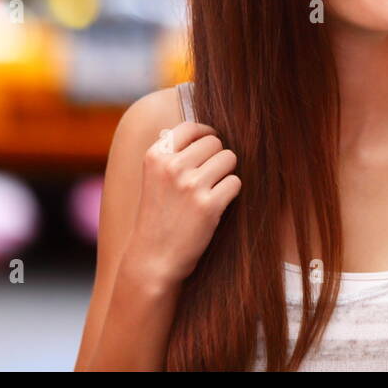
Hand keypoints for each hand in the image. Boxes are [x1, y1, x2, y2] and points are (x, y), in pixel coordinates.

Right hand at [123, 120, 241, 286]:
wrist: (152, 260)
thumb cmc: (157, 217)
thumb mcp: (153, 178)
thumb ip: (173, 153)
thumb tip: (204, 130)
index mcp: (155, 156)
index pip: (191, 127)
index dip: (205, 135)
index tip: (208, 147)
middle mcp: (172, 167)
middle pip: (215, 142)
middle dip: (216, 157)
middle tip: (208, 178)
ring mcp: (190, 186)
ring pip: (229, 158)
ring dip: (226, 173)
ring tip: (211, 191)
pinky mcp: (209, 205)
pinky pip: (235, 182)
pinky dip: (230, 193)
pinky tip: (216, 205)